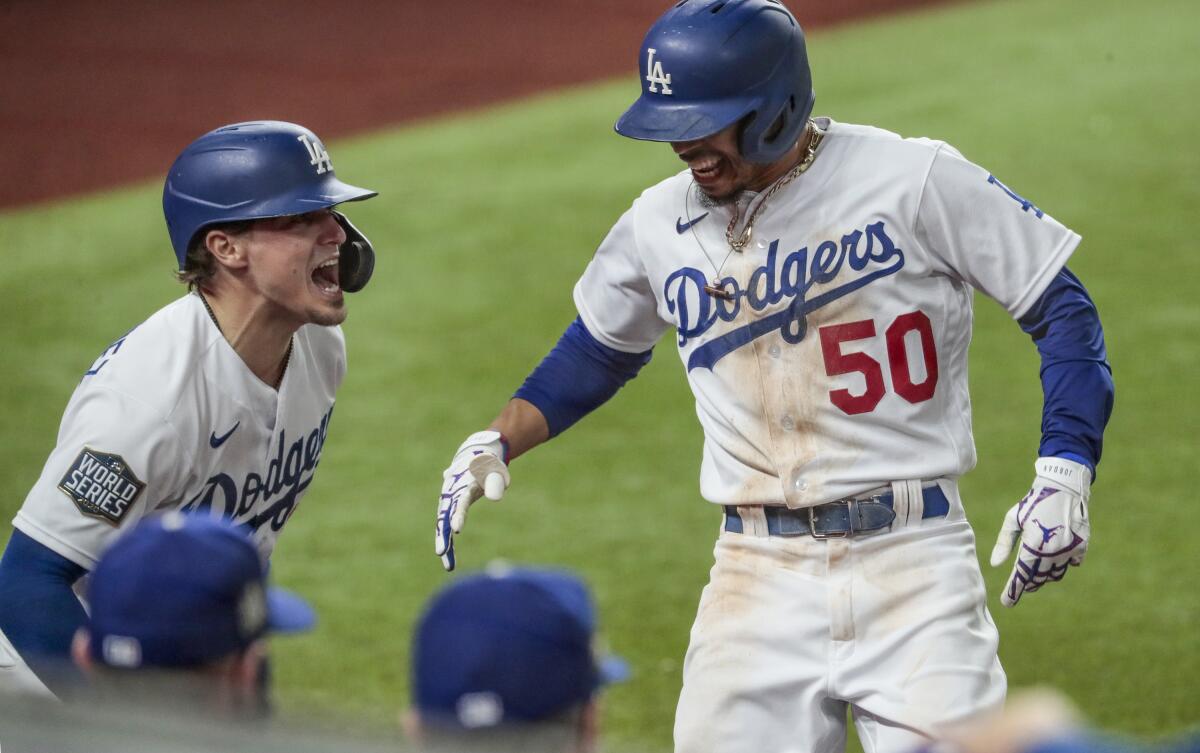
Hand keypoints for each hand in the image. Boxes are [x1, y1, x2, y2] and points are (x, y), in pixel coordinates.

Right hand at [434, 431, 509, 570]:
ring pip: (443, 526)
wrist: (474, 458)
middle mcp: (451, 495)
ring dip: (444, 544)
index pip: (460, 502)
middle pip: (445, 517)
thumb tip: (496, 498)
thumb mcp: (495, 471)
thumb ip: (495, 483)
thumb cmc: (488, 466)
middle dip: (443, 535)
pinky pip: (445, 528)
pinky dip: (447, 544)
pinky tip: (449, 563)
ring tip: (448, 566)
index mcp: (463, 484)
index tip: (456, 530)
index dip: (458, 516)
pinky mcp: (449, 510)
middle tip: (441, 552)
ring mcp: (448, 503)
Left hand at [990, 457, 1090, 606]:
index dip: (1013, 591)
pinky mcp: (1081, 547)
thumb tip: (995, 564)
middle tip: (1019, 585)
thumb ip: (1004, 543)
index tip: (1006, 602)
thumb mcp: (1013, 519)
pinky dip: (1060, 565)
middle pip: (1037, 578)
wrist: (1064, 487)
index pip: (1021, 575)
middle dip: (1027, 584)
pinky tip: (1053, 559)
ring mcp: (1069, 551)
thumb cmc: (1033, 502)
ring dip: (1043, 577)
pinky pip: (1070, 565)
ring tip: (1033, 574)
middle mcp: (1052, 551)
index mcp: (1033, 545)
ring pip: (1054, 574)